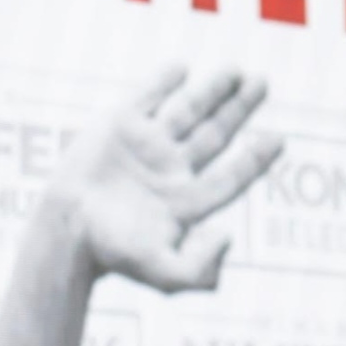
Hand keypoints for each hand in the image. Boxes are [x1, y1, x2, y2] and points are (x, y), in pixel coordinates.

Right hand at [50, 66, 283, 291]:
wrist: (66, 230)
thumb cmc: (114, 255)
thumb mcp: (167, 276)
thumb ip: (203, 271)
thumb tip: (229, 237)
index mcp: (189, 201)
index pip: (233, 176)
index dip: (257, 159)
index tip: (279, 140)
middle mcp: (173, 170)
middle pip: (217, 134)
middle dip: (240, 109)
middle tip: (262, 83)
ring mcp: (147, 146)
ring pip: (188, 111)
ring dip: (213, 91)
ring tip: (236, 72)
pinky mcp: (118, 126)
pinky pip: (147, 98)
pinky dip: (162, 82)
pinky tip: (181, 69)